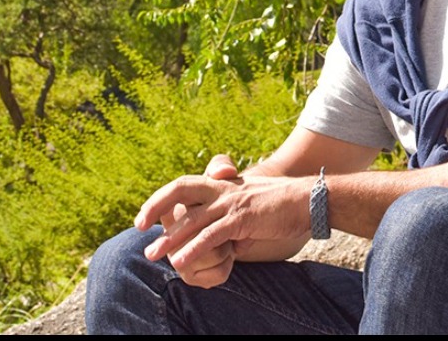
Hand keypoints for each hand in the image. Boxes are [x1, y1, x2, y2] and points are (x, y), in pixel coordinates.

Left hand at [136, 153, 311, 286]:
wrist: (309, 200)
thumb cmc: (283, 207)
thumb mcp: (252, 212)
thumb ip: (235, 226)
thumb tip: (230, 246)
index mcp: (225, 185)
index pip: (186, 185)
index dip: (164, 198)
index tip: (147, 216)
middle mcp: (224, 189)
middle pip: (181, 190)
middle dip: (156, 207)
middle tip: (138, 227)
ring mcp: (233, 202)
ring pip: (193, 218)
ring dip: (170, 238)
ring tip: (153, 255)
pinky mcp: (243, 218)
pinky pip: (213, 235)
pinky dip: (194, 249)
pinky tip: (181, 262)